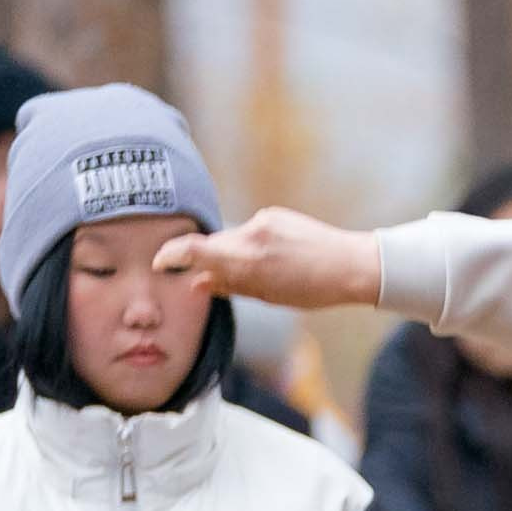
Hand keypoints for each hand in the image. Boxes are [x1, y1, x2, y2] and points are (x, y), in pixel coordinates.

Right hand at [154, 206, 382, 312]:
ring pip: (234, 239)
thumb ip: (230, 286)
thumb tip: (197, 284)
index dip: (171, 254)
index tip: (160, 261)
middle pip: (213, 245)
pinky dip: (255, 245)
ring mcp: (263, 221)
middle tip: (218, 279)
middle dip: (211, 261)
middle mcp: (251, 235)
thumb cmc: (313, 288)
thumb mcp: (269, 296)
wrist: (351, 264)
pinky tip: (280, 257)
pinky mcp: (274, 214)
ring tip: (268, 271)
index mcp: (248, 260)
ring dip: (238, 255)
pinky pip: (252, 231)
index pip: (195, 249)